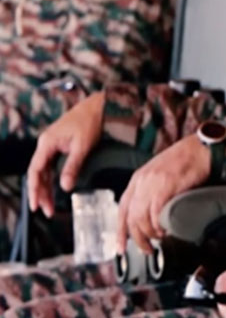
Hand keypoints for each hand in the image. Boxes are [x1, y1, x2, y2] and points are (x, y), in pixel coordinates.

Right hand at [26, 93, 105, 217]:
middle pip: (38, 174)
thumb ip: (72, 167)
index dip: (35, 190)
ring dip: (46, 188)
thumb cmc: (91, 122)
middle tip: (46, 211)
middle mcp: (45, 144)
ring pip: (44, 171)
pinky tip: (54, 189)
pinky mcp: (59, 145)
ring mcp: (51, 145)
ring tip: (50, 206)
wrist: (99, 106)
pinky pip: (50, 166)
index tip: (36, 205)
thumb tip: (65, 187)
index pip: (35, 171)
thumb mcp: (82, 146)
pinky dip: (52, 179)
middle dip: (41, 193)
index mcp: (47, 144)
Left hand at [117, 135, 211, 253]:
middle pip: (130, 218)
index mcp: (138, 179)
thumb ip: (152, 191)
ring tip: (161, 238)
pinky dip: (159, 225)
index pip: (122, 210)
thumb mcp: (161, 174)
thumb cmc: (187, 161)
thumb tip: (151, 214)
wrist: (201, 148)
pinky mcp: (167, 185)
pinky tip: (167, 229)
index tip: (121, 247)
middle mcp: (141, 181)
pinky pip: (156, 212)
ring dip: (150, 234)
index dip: (120, 231)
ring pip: (141, 218)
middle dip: (138, 238)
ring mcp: (153, 183)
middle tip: (148, 249)